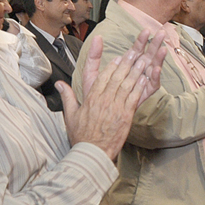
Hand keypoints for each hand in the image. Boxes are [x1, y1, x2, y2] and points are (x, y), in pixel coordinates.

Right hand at [60, 30, 167, 160]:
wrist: (92, 152)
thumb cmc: (81, 136)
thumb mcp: (70, 115)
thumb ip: (67, 97)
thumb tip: (59, 84)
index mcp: (91, 98)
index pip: (102, 77)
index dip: (111, 66)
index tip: (117, 58)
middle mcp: (104, 99)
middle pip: (116, 77)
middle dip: (126, 63)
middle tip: (134, 52)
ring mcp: (116, 107)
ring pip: (127, 85)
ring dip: (135, 72)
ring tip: (143, 61)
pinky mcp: (125, 115)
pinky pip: (134, 98)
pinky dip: (139, 88)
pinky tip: (145, 79)